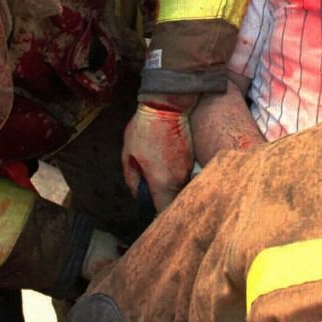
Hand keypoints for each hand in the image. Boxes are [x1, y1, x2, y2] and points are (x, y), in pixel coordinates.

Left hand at [122, 93, 197, 211]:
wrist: (168, 105)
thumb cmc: (146, 129)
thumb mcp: (129, 155)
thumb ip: (132, 180)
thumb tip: (139, 194)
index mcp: (162, 182)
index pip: (163, 211)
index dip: (157, 216)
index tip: (150, 213)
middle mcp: (179, 179)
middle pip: (173, 201)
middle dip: (162, 199)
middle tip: (149, 190)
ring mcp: (189, 168)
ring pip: (180, 188)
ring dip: (169, 185)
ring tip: (155, 170)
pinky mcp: (193, 158)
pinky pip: (183, 174)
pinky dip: (175, 173)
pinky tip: (164, 160)